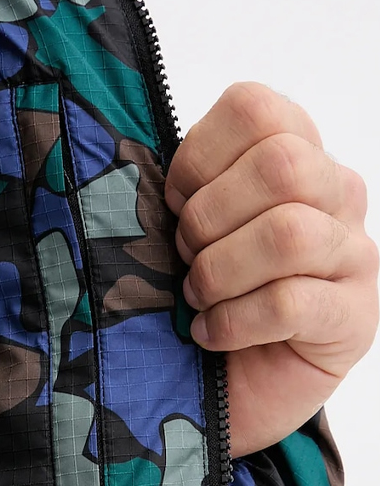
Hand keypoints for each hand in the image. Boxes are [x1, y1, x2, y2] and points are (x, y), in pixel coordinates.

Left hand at [165, 82, 378, 456]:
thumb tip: (132, 171)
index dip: (197, 158)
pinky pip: (290, 303)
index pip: (255, 109)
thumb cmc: (200, 291)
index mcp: (293, 154)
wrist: (227, 377)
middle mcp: (334, 194)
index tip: (175, 203)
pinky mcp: (353, 316)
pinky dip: (231, 322)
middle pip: (281, 164)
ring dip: (218, 272)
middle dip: (207, 219)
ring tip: (197, 298)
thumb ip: (179, 190)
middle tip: (185, 257)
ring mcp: (352, 254)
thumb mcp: (181, 228)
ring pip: (289, 234)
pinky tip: (210, 334)